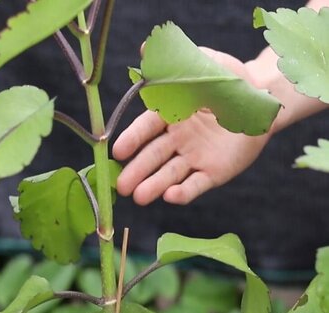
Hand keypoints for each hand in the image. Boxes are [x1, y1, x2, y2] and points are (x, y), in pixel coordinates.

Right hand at [112, 48, 270, 205]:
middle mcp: (177, 139)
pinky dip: (183, 191)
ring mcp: (194, 157)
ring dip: (154, 185)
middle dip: (137, 171)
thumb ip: (176, 63)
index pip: (147, 128)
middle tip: (120, 186)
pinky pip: (196, 184)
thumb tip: (145, 48)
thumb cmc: (228, 80)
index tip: (117, 151)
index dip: (132, 139)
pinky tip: (170, 197)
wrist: (262, 99)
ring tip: (138, 197)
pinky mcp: (213, 172)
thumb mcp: (204, 65)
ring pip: (170, 173)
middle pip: (153, 156)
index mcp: (171, 114)